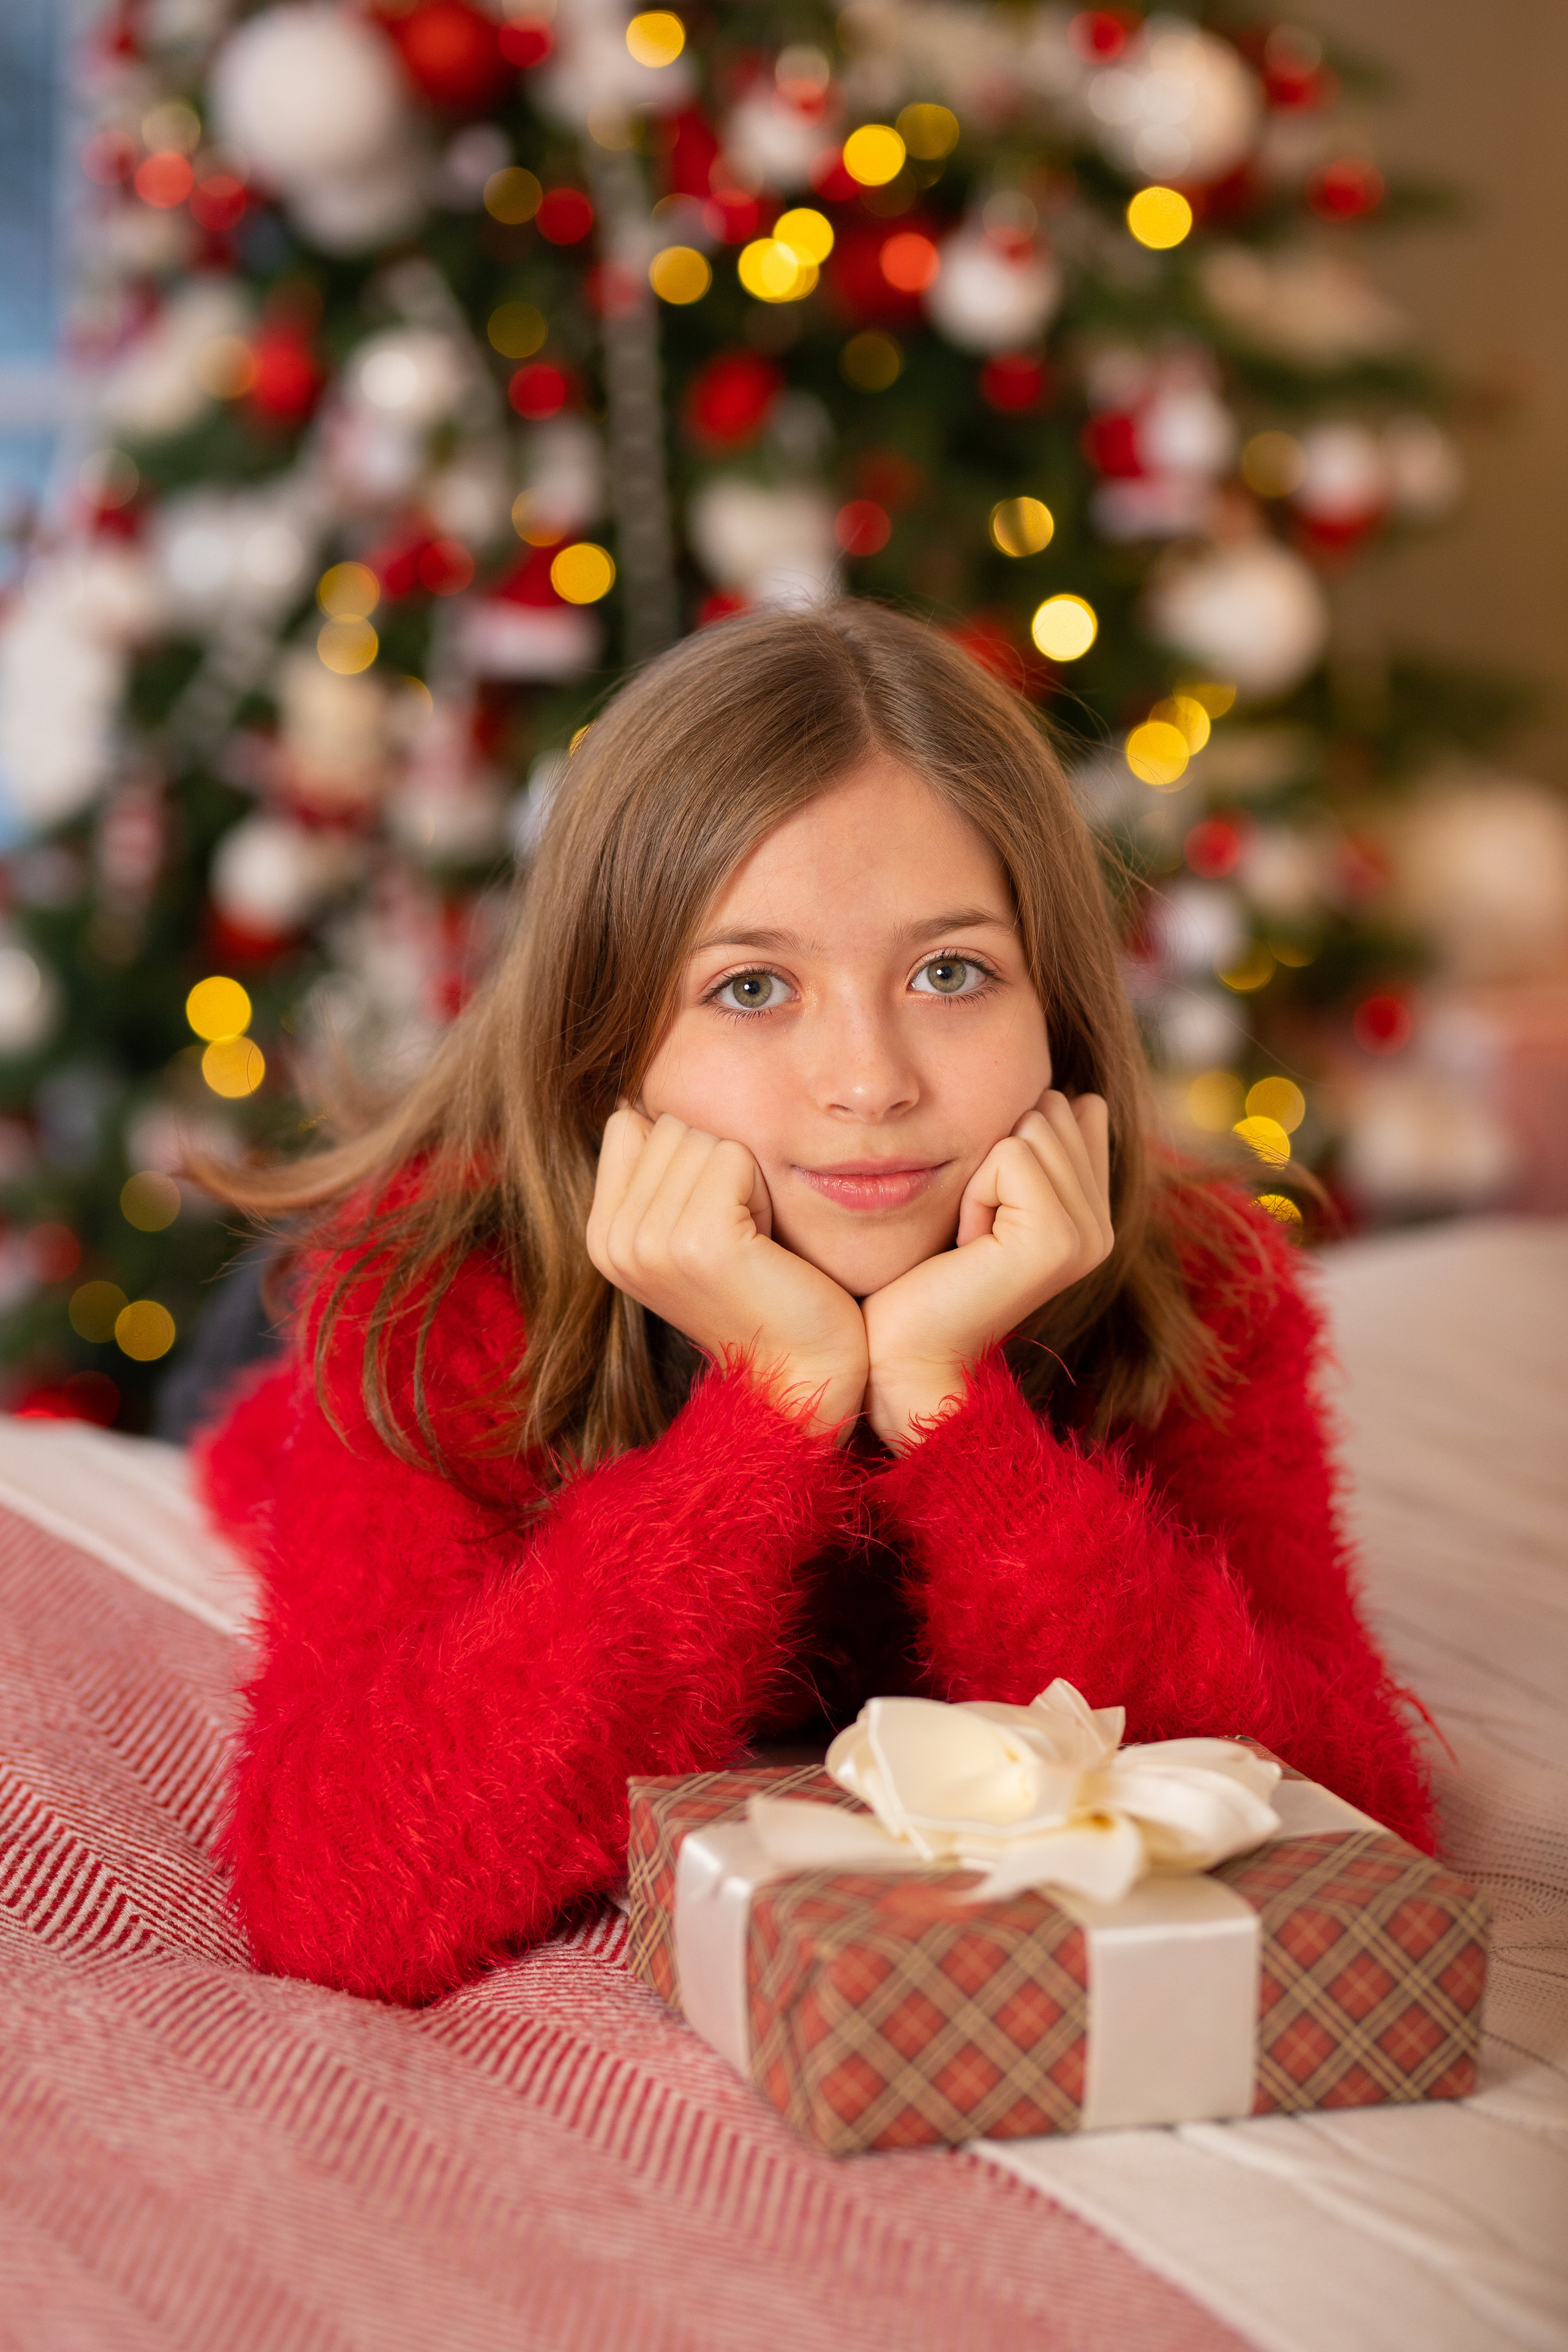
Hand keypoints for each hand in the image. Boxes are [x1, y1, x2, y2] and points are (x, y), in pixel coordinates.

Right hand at [587, 1109, 868, 1438]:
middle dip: (717, 1165)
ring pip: (703, 1137)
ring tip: (753, 1240)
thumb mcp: (684, 1232)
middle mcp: (614, 1240)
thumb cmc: (759, 1294)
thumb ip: (652, 1175)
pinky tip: (767, 1242)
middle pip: (670, 1124)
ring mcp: (651, 1242)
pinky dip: (764, 1190)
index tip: (713, 1219)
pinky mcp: (700, 1241)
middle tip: (740, 1234)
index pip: (631, 1125)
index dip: (688, 1157)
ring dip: (744, 1178)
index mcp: (601, 1236)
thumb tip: (629, 1102)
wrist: (799, 1373)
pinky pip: (733, 1157)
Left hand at [861, 1091, 1113, 1449]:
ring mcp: (1087, 1234)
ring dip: (981, 1174)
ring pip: (1032, 1127)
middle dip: (996, 1154)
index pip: (1078, 1109)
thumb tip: (1075, 1093)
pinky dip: (974, 1192)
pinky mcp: (1058, 1239)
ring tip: (973, 1236)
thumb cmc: (928, 1276)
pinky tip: (970, 1245)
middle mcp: (1101, 1226)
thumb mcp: (988, 1199)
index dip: (1013, 1140)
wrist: (910, 1353)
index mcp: (1094, 1215)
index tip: (989, 1208)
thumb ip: (1037, 1153)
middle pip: (1053, 1109)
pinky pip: (1011, 1156)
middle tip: (977, 1225)